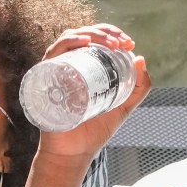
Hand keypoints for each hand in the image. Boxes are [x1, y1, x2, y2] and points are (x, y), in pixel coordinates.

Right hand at [28, 25, 149, 166]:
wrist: (74, 153)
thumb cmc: (93, 131)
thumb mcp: (123, 106)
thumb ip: (137, 88)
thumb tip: (141, 59)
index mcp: (83, 68)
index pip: (95, 40)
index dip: (112, 35)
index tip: (128, 43)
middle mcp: (67, 65)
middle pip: (83, 36)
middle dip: (105, 33)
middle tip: (122, 43)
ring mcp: (55, 70)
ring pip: (69, 39)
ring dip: (91, 34)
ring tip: (110, 43)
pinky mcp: (45, 78)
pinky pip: (52, 53)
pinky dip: (68, 43)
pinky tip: (84, 43)